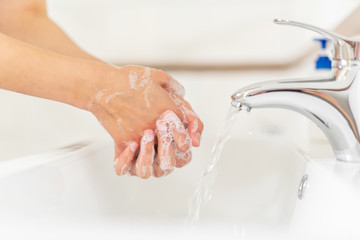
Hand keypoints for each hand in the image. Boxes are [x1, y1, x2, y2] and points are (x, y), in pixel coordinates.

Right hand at [87, 65, 202, 177]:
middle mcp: (157, 128)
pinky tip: (131, 149)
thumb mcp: (158, 76)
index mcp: (170, 112)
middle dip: (172, 149)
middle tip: (162, 141)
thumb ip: (174, 87)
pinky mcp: (123, 142)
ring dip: (153, 157)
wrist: (103, 85)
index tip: (177, 136)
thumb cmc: (128, 79)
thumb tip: (180, 94)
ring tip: (146, 146)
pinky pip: (127, 164)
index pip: (186, 134)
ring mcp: (140, 137)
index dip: (185, 137)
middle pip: (174, 153)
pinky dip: (129, 161)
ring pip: (153, 163)